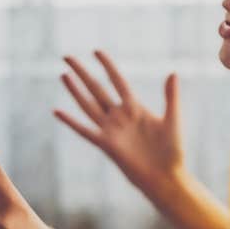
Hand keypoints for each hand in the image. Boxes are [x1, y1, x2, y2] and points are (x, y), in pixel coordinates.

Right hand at [54, 50, 184, 196]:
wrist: (166, 177)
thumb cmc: (172, 151)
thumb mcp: (173, 119)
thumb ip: (171, 97)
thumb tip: (173, 72)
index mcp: (135, 108)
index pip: (117, 81)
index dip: (107, 66)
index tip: (96, 51)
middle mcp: (119, 116)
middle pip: (97, 89)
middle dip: (83, 73)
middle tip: (67, 57)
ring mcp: (111, 130)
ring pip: (88, 105)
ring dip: (75, 90)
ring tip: (64, 75)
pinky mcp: (106, 145)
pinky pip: (85, 131)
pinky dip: (71, 121)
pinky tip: (57, 111)